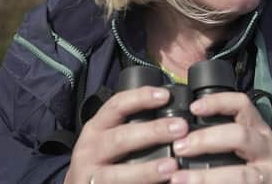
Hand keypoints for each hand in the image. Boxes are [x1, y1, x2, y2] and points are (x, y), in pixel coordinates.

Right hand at [64, 86, 188, 183]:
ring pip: (117, 174)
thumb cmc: (101, 161)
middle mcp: (90, 150)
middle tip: (180, 128)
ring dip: (147, 170)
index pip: (117, 105)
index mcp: (96, 128)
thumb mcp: (108, 138)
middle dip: (152, 132)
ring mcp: (90, 176)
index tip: (165, 95)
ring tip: (172, 167)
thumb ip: (131, 127)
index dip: (141, 97)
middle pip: (121, 138)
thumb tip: (171, 118)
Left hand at [169, 92, 271, 183]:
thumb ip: (227, 137)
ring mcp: (270, 175)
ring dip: (206, 177)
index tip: (194, 107)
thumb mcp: (253, 146)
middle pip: (239, 136)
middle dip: (206, 140)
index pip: (242, 105)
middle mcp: (268, 149)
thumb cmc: (264, 167)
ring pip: (240, 174)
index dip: (218, 102)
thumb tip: (183, 134)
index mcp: (260, 131)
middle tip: (180, 147)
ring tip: (180, 179)